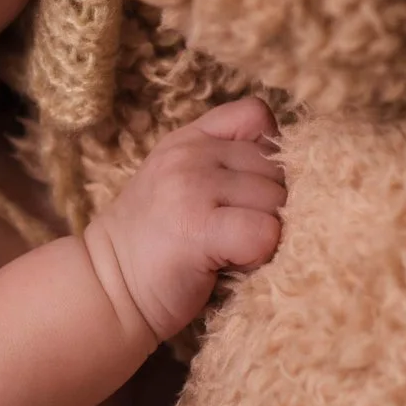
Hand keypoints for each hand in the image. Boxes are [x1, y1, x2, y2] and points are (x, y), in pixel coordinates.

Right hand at [83, 98, 284, 343]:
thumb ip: (225, 164)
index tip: (251, 190)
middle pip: (278, 167)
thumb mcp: (181, 183)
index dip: (271, 153)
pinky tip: (232, 264)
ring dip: (268, 234)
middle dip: (271, 206)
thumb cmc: (157, 246)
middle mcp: (191, 155)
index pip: (258, 115)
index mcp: (190, 139)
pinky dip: (260, 255)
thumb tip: (297, 174)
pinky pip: (265, 232)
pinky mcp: (197, 227)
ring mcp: (192, 187)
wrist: (109, 290)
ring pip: (277, 201)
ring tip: (232, 250)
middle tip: (238, 233)